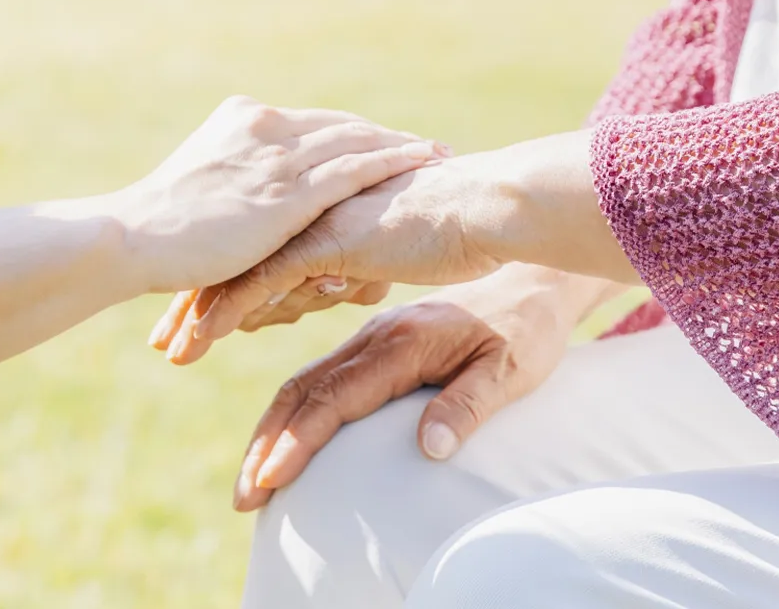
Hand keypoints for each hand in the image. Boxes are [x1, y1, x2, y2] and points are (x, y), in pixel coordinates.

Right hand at [104, 96, 445, 293]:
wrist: (131, 239)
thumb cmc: (155, 231)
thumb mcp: (198, 191)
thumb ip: (231, 185)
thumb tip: (248, 207)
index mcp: (241, 119)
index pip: (313, 124)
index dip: (353, 132)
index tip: (386, 139)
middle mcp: (264, 126)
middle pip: (342, 127)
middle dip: (387, 137)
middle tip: (428, 146)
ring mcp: (277, 156)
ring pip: (356, 142)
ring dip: (402, 146)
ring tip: (440, 154)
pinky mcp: (287, 192)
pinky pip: (354, 168)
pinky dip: (393, 162)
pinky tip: (423, 164)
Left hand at [159, 156, 511, 363]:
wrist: (489, 209)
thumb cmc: (456, 230)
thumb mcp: (387, 250)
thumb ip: (352, 261)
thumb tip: (332, 279)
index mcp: (317, 206)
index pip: (253, 242)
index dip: (219, 277)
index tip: (186, 313)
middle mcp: (306, 208)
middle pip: (234, 254)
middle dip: (194, 298)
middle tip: (162, 339)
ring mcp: (313, 220)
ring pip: (239, 268)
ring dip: (200, 312)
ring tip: (172, 351)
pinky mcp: (326, 239)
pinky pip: (263, 279)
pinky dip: (226, 310)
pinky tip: (200, 338)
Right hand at [229, 265, 622, 511]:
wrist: (533, 280)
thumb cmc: (526, 330)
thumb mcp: (512, 369)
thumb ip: (469, 405)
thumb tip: (430, 449)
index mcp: (404, 342)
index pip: (336, 397)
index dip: (298, 441)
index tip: (272, 479)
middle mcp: (376, 335)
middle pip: (304, 390)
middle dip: (268, 443)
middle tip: (245, 496)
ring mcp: (371, 336)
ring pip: (304, 382)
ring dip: (272, 430)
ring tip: (253, 479)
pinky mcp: (375, 342)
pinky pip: (320, 376)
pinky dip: (292, 411)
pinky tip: (283, 440)